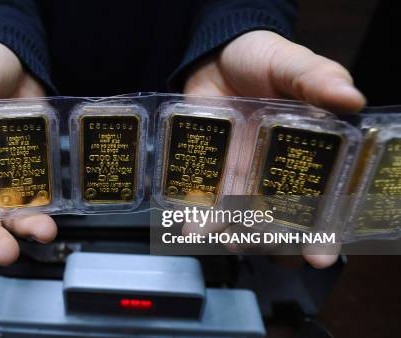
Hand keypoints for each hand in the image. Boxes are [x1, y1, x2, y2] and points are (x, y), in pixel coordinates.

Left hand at [183, 30, 365, 267]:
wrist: (214, 54)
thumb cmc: (262, 57)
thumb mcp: (291, 64)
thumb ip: (316, 79)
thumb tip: (350, 98)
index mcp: (308, 151)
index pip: (323, 197)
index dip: (325, 229)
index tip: (321, 255)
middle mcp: (275, 170)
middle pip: (279, 217)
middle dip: (274, 241)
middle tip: (265, 248)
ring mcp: (241, 171)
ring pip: (239, 215)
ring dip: (231, 233)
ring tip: (225, 240)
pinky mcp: (211, 167)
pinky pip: (204, 197)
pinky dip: (197, 214)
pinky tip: (192, 227)